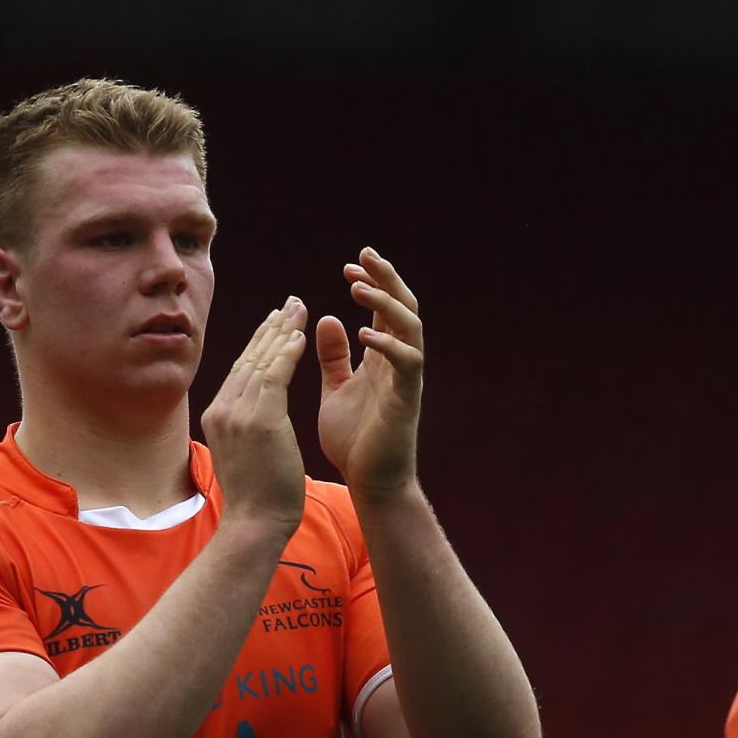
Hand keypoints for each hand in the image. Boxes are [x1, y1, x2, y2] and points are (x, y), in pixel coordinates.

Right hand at [200, 298, 310, 539]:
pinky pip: (275, 376)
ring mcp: (237, 414)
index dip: (259, 343)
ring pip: (261, 361)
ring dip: (282, 331)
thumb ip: (248, 428)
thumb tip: (256, 419)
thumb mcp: (246, 455)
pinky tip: (300, 334)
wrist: (254, 524)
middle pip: (248, 358)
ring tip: (299, 308)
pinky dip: (287, 352)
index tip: (276, 322)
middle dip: (271, 328)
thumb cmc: (259, 499)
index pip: (240, 369)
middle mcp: (223, 409)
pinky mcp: (259, 420)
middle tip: (289, 303)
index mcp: (218, 416)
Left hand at [314, 248, 423, 499]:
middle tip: (364, 255)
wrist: (369, 482)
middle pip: (403, 307)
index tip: (350, 266)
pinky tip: (364, 335)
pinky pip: (407, 363)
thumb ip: (333, 356)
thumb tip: (327, 318)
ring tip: (358, 288)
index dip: (372, 283)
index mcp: (381, 358)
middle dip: (386, 279)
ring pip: (410, 327)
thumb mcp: (336, 389)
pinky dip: (387, 345)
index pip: (383, 309)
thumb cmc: (354, 440)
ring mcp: (405, 379)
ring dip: (386, 304)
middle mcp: (398, 362)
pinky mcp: (406, 399)